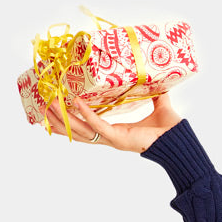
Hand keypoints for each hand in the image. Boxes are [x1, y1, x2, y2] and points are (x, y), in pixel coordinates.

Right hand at [42, 93, 181, 152]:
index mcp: (115, 131)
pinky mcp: (118, 138)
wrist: (179, 140)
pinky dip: (86, 114)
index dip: (69, 119)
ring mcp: (112, 139)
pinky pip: (97, 126)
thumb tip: (160, 81)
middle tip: (42, 105)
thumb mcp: (159, 106)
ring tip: (49, 103)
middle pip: (75, 131)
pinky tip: (76, 103)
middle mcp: (109, 137)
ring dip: (64, 117)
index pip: (85, 127)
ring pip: (80, 130)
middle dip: (57, 119)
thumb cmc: (169, 128)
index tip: (54, 108)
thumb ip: (157, 95)